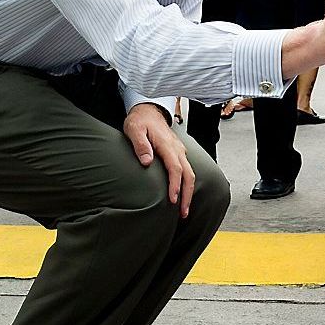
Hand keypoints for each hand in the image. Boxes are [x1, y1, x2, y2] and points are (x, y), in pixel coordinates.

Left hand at [124, 103, 194, 217]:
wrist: (149, 110)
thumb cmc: (140, 121)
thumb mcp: (134, 129)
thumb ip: (140, 145)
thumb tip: (147, 162)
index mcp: (167, 145)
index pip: (175, 169)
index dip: (175, 185)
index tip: (173, 200)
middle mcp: (177, 149)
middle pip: (189, 175)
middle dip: (188, 195)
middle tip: (183, 213)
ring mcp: (180, 151)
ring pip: (190, 174)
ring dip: (189, 192)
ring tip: (184, 210)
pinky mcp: (178, 154)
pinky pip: (186, 171)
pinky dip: (186, 185)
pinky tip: (182, 195)